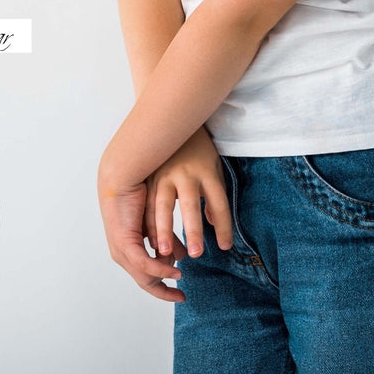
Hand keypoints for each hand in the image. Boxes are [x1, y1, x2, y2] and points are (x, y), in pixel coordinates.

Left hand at [97, 172, 185, 302]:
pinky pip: (145, 265)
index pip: (146, 276)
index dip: (163, 287)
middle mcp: (123, 253)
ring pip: (146, 276)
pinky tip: (175, 271)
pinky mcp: (124, 244)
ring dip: (166, 275)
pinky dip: (161, 270)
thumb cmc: (140, 192)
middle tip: (182, 296)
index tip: (181, 293)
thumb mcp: (159, 221)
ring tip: (181, 272)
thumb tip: (182, 255)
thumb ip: (168, 239)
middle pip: (146, 282)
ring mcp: (121, 251)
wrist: (123, 175)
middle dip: (164, 291)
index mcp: (130, 248)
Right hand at [145, 126, 232, 261]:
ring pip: (163, 205)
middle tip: (196, 254)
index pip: (219, 203)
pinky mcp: (150, 177)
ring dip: (163, 230)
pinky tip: (150, 238)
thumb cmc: (199, 149)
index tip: (226, 246)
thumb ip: (214, 196)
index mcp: (206, 171)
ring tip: (164, 251)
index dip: (223, 226)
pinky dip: (148, 221)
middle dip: (192, 231)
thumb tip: (212, 223)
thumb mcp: (214, 168)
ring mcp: (165, 174)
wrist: (175, 120)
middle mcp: (185, 174)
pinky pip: (148, 202)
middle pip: (190, 204)